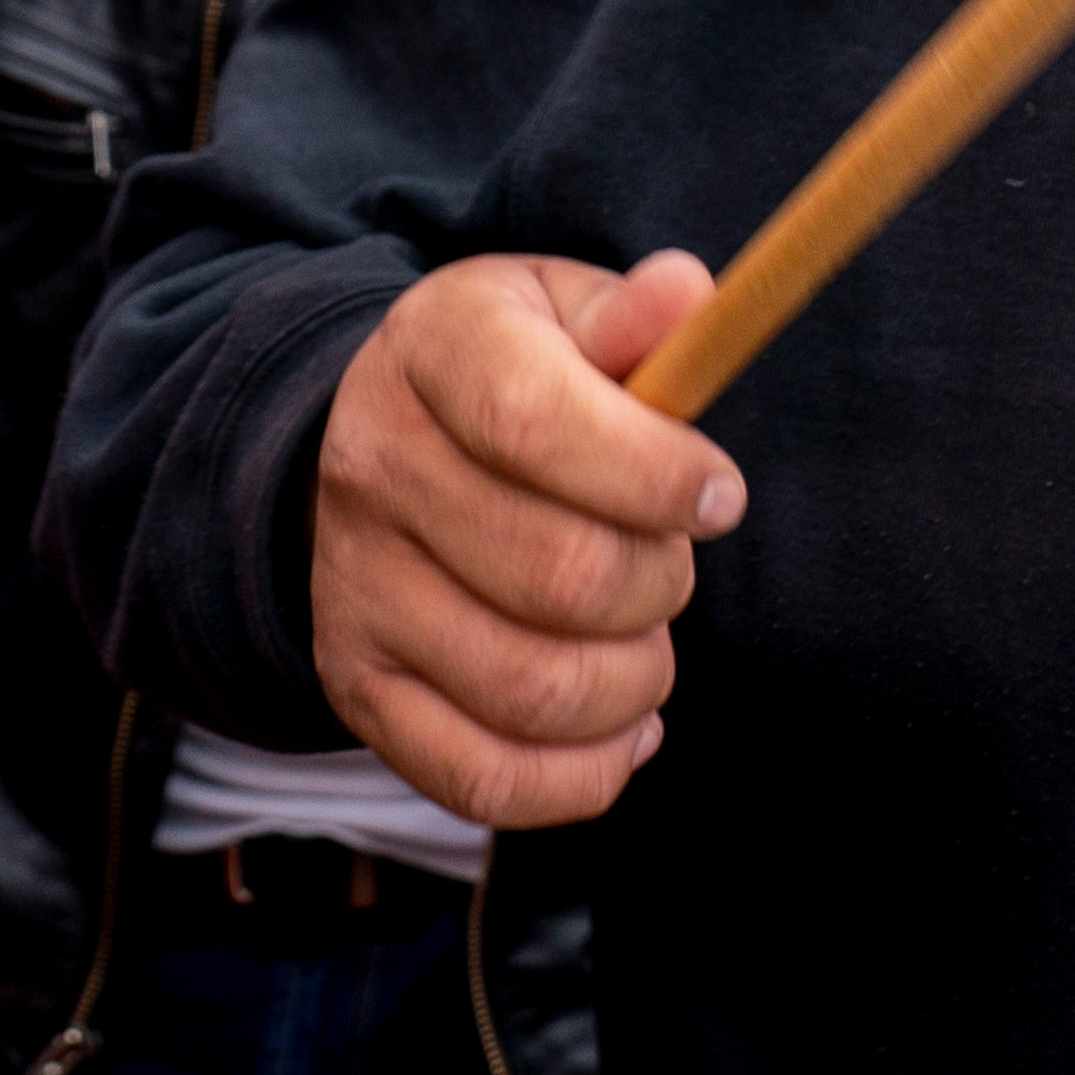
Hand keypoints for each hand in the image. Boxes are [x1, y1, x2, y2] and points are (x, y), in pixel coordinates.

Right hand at [311, 250, 740, 831]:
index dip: (653, 473)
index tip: (720, 495)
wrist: (382, 440)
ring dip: (636, 681)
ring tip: (645, 640)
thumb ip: (635, 314)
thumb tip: (688, 294)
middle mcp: (371, 469)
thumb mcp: (565, 313)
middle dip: (661, 584)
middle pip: (556, 575)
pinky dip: (586, 774)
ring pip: (535, 690)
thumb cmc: (514, 374)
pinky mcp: (361, 689)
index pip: (532, 424)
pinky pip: (485, 780)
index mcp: (432, 348)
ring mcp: (355, 591)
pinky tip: (622, 725)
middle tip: (670, 562)